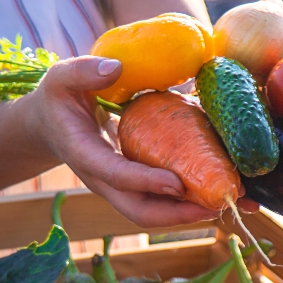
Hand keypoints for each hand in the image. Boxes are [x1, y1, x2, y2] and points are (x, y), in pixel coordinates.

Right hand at [24, 56, 219, 226]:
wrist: (51, 125)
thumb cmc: (58, 99)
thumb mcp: (61, 78)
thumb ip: (83, 72)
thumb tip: (115, 68)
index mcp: (84, 155)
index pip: (116, 175)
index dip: (146, 182)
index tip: (176, 183)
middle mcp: (104, 180)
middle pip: (140, 211)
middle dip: (178, 214)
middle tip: (216, 204)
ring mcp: (121, 187)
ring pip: (156, 212)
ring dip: (192, 213)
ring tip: (231, 202)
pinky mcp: (136, 185)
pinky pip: (163, 201)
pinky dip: (191, 200)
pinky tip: (222, 189)